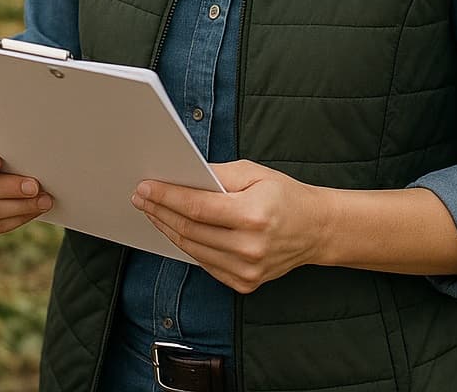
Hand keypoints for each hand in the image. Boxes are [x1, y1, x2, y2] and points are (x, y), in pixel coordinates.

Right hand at [0, 135, 53, 238]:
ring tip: (43, 200)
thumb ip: (9, 135)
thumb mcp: (10, 135)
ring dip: (16, 206)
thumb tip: (26, 138)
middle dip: (7, 188)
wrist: (22, 166)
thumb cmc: (14, 143)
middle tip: (34, 186)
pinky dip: (12, 221)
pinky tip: (32, 211)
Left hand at [130, 160, 329, 293]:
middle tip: (140, 197)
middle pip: (190, 230)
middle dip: (160, 211)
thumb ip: (218, 174)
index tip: (145, 188)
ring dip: (168, 229)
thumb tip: (183, 175)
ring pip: (193, 249)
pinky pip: (205, 263)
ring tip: (152, 211)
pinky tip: (175, 229)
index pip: (197, 207)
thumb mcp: (255, 173)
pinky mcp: (244, 282)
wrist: (316, 230)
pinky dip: (187, 245)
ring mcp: (247, 270)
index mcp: (253, 216)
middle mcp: (249, 247)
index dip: (166, 197)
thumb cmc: (285, 196)